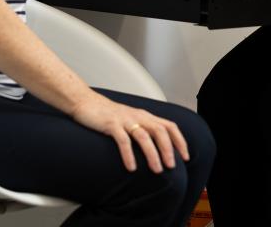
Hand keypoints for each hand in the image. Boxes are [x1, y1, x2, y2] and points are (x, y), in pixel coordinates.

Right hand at [69, 92, 188, 172]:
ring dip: (152, 154)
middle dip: (168, 149)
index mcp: (144, 115)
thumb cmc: (108, 114)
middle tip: (171, 166)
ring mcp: (124, 119)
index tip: (185, 157)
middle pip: (159, 131)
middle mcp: (137, 116)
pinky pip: (122, 140)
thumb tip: (157, 148)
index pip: (168, 126)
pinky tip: (131, 167)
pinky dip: (129, 154)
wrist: (85, 102)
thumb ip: (143, 129)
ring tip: (156, 170)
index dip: (179, 141)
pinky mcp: (110, 124)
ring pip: (143, 136)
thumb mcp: (130, 119)